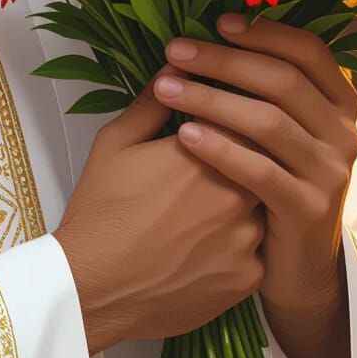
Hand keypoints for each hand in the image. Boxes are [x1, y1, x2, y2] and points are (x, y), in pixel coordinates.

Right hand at [53, 64, 266, 354]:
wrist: (91, 288)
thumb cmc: (101, 210)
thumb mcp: (115, 143)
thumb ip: (153, 103)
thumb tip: (176, 69)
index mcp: (206, 151)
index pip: (244, 116)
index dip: (232, 116)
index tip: (216, 121)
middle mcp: (237, 192)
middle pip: (262, 160)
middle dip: (244, 157)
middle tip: (213, 167)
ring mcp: (248, 238)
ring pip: (265, 206)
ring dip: (247, 202)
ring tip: (207, 211)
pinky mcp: (248, 278)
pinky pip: (258, 251)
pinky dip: (242, 245)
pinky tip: (210, 246)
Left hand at [154, 13, 356, 317]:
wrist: (294, 267)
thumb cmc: (272, 183)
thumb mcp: (275, 131)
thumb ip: (257, 88)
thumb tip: (204, 36)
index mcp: (338, 103)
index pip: (309, 51)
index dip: (264, 32)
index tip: (218, 22)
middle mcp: (342, 133)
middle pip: (283, 80)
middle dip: (224, 60)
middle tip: (175, 51)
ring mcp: (330, 173)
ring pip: (269, 121)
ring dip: (212, 99)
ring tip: (167, 87)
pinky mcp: (309, 210)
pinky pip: (260, 171)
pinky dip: (220, 148)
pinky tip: (184, 135)